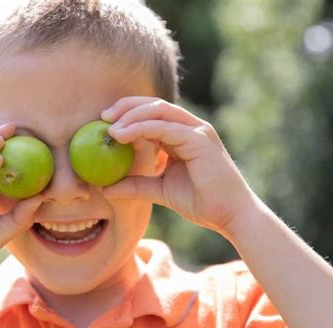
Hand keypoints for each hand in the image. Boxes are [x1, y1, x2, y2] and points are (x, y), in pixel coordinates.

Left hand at [101, 97, 254, 234]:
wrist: (229, 216)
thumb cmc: (201, 203)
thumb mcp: (160, 191)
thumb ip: (136, 185)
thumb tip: (106, 187)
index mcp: (183, 136)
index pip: (153, 114)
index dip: (128, 114)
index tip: (105, 123)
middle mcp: (191, 128)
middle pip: (154, 105)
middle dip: (126, 107)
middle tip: (103, 117)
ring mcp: (197, 131)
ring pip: (159, 110)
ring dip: (131, 115)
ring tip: (110, 128)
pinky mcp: (199, 139)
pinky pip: (165, 127)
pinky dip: (141, 127)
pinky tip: (122, 135)